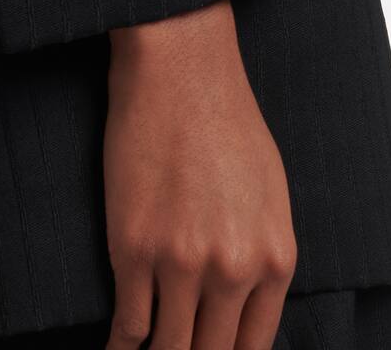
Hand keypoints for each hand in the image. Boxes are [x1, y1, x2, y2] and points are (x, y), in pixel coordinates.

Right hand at [104, 0, 296, 349]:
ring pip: (169, 346)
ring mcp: (179, 262)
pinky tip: (117, 348)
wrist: (178, 68)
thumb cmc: (224, 116)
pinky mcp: (130, 246)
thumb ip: (261, 250)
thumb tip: (240, 294)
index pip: (252, 347)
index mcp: (274, 258)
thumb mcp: (269, 190)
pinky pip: (128, 322)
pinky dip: (121, 344)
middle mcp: (232, 269)